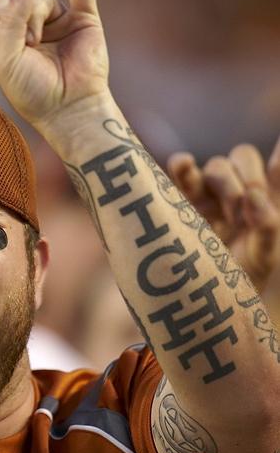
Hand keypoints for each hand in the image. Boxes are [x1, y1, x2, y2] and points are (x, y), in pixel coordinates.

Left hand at [0, 0, 108, 129]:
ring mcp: (56, 21)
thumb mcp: (5, 61)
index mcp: (5, 35)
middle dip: (15, 14)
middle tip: (27, 43)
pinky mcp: (82, 19)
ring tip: (39, 43)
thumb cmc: (32, 93)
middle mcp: (29, 25)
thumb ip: (8, 23)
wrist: (67, 109)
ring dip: (36, 17)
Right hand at [167, 139, 279, 292]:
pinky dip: (182, 166)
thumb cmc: (240, 278)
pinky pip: (181, 173)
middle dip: (249, 178)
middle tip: (245, 212)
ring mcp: (209, 194)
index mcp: (266, 198)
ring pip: (217, 165)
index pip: (276, 165)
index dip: (278, 155)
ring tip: (225, 217)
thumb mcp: (264, 254)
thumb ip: (268, 225)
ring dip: (223, 183)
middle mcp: (238, 189)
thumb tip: (251, 194)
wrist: (203, 297)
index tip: (279, 159)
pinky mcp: (182, 202)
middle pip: (243, 156)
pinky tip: (183, 164)